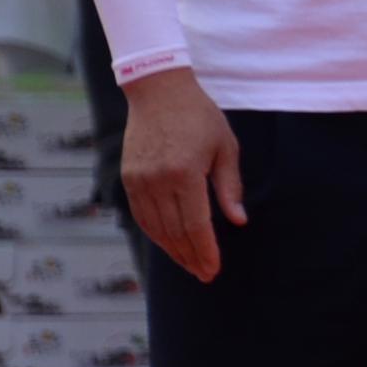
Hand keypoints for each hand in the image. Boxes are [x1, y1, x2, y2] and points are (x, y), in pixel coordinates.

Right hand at [123, 69, 243, 281]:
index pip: (195, 224)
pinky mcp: (128, 178)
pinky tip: (169, 244)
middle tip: (205, 274)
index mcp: (185, 173)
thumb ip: (229, 187)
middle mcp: (157, 180)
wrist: (158, 91)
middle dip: (191, 257)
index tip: (214, 269)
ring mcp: (139, 180)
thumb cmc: (199, 117)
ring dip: (173, 250)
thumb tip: (238, 221)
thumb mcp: (225, 147)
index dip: (205, 250)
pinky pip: (141, 215)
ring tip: (190, 265)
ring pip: (155, 228)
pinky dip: (155, 234)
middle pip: (175, 231)